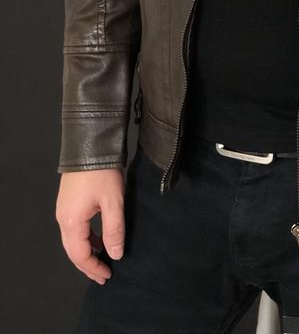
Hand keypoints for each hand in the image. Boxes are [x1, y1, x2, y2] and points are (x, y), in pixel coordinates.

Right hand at [55, 168, 124, 284]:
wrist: (90, 144)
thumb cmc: (102, 172)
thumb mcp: (114, 202)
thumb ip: (114, 230)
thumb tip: (115, 254)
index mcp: (72, 222)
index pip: (80, 255)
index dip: (94, 268)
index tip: (108, 275)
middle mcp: (63, 218)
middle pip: (73, 251)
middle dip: (88, 265)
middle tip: (104, 275)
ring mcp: (64, 209)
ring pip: (73, 240)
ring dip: (87, 252)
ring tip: (104, 259)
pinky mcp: (68, 201)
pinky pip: (74, 228)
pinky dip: (86, 238)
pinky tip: (99, 238)